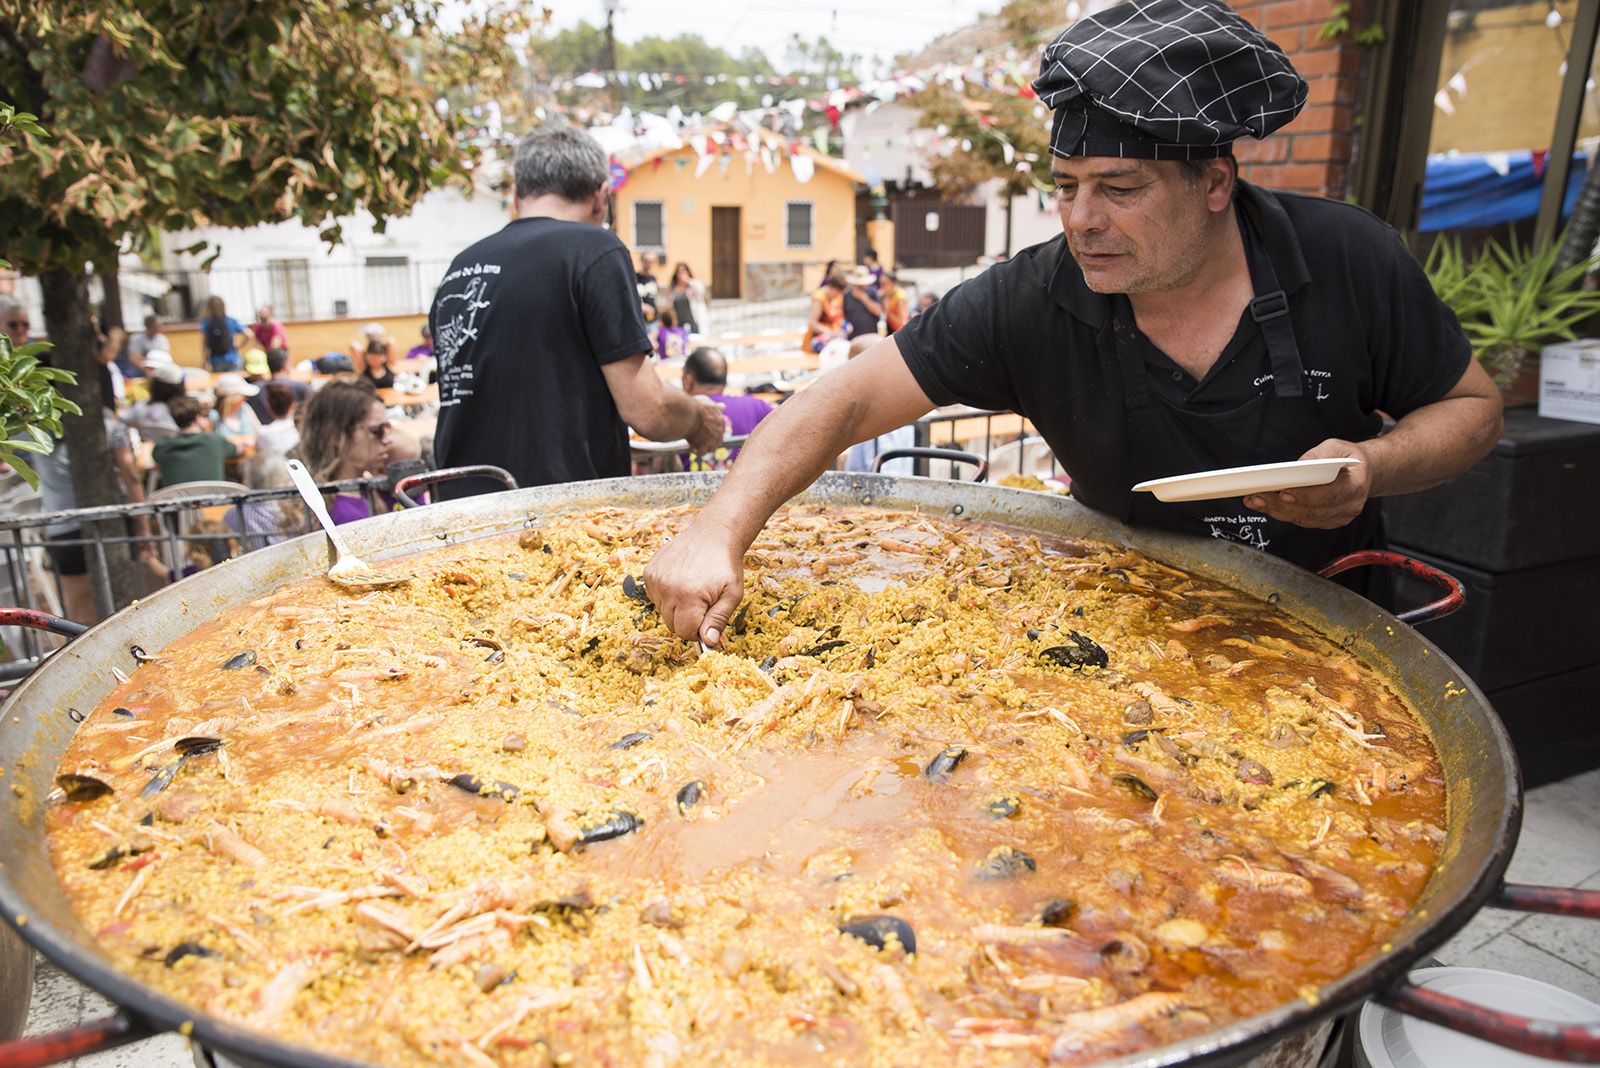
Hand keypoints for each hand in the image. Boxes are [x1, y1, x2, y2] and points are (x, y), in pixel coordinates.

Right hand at [643, 519, 744, 645]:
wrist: (713, 534)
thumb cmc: (725, 565)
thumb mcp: (732, 594)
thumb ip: (719, 620)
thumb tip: (708, 642)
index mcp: (688, 596)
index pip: (684, 632)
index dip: (697, 631)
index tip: (707, 620)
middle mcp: (667, 588)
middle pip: (671, 624)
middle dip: (687, 620)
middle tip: (702, 603)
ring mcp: (656, 579)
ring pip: (662, 611)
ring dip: (676, 607)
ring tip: (692, 589)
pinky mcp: (649, 572)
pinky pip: (655, 596)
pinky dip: (667, 595)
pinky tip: (681, 582)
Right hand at [685, 397, 726, 455]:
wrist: (687, 413)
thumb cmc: (694, 406)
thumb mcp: (707, 402)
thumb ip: (715, 407)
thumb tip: (724, 406)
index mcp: (720, 420)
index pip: (721, 430)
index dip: (713, 432)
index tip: (705, 432)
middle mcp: (719, 431)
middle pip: (718, 441)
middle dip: (710, 441)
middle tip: (700, 440)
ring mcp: (712, 440)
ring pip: (711, 448)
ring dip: (703, 447)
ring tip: (694, 444)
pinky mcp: (703, 447)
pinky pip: (701, 453)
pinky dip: (695, 451)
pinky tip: (690, 447)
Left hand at [1243, 439, 1374, 528]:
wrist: (1362, 473)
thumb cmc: (1347, 458)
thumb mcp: (1337, 446)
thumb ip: (1320, 454)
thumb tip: (1299, 466)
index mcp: (1356, 485)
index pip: (1330, 495)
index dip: (1306, 496)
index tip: (1284, 493)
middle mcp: (1349, 505)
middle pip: (1312, 510)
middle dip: (1281, 504)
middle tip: (1258, 497)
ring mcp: (1338, 517)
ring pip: (1304, 518)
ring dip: (1277, 510)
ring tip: (1255, 500)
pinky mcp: (1327, 521)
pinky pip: (1302, 521)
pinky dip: (1283, 513)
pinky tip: (1266, 505)